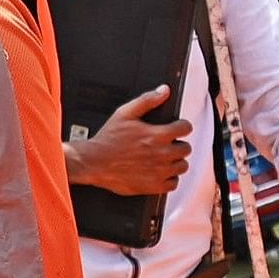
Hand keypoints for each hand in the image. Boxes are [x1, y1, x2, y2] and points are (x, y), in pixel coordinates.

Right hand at [63, 87, 190, 197]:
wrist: (93, 162)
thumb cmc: (107, 140)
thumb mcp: (125, 113)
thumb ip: (147, 100)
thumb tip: (163, 91)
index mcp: (157, 135)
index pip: (185, 128)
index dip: (182, 126)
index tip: (177, 128)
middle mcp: (161, 154)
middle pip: (186, 149)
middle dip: (178, 144)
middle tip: (167, 144)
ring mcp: (158, 172)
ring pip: (182, 166)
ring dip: (175, 161)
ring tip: (163, 158)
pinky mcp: (153, 186)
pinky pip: (173, 184)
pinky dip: (169, 179)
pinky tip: (159, 172)